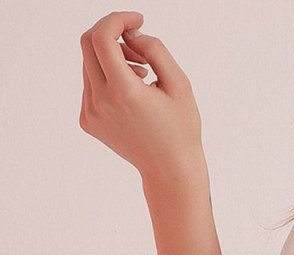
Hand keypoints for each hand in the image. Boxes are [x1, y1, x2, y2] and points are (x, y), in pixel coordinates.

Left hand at [79, 11, 207, 190]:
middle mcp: (100, 102)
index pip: (101, 37)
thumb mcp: (180, 85)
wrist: (170, 171)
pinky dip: (109, 79)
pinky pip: (91, 85)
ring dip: (112, 58)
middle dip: (112, 35)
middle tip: (138, 45)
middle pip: (88, 45)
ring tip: (142, 74)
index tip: (137, 21)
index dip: (117, 19)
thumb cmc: (181, 129)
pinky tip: (133, 94)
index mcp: (124, 92)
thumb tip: (132, 33)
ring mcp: (90, 113)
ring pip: (89, 65)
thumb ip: (155, 50)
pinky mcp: (87, 121)